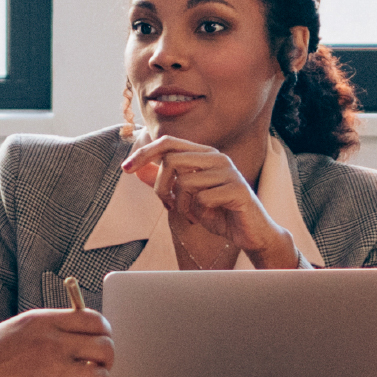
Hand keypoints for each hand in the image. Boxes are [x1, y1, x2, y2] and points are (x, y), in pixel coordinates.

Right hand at [0, 306, 115, 376]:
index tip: (98, 346)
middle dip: (105, 362)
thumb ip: (43, 330)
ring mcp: (56, 371)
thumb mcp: (10, 334)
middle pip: (106, 347)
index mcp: (42, 322)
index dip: (102, 334)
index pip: (94, 320)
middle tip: (95, 372)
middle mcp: (53, 343)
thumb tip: (75, 333)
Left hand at [121, 135, 301, 268]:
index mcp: (204, 154)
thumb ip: (164, 182)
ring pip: (185, 182)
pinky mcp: (237, 189)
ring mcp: (229, 172)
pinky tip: (207, 218)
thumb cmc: (218, 213)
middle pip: (172, 160)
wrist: (250, 233)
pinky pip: (202, 199)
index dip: (144, 153)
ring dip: (182, 205)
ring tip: (192, 215)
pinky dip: (198, 213)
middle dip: (161, 187)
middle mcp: (217, 158)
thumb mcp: (186, 197)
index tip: (125, 168)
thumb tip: (137, 169)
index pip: (168, 142)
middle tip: (168, 205)